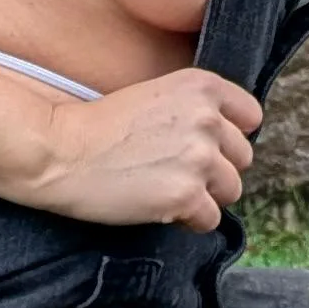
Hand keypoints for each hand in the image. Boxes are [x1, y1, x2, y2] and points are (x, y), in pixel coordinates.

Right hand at [30, 67, 263, 229]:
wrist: (58, 151)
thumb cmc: (97, 126)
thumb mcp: (155, 96)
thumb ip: (194, 111)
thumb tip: (225, 143)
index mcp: (202, 86)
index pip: (250, 117)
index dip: (228, 136)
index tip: (204, 145)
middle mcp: (208, 119)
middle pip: (242, 158)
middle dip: (215, 170)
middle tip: (174, 172)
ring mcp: (200, 159)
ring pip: (231, 190)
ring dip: (204, 196)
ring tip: (165, 190)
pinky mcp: (186, 196)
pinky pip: (209, 220)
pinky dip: (187, 220)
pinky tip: (157, 207)